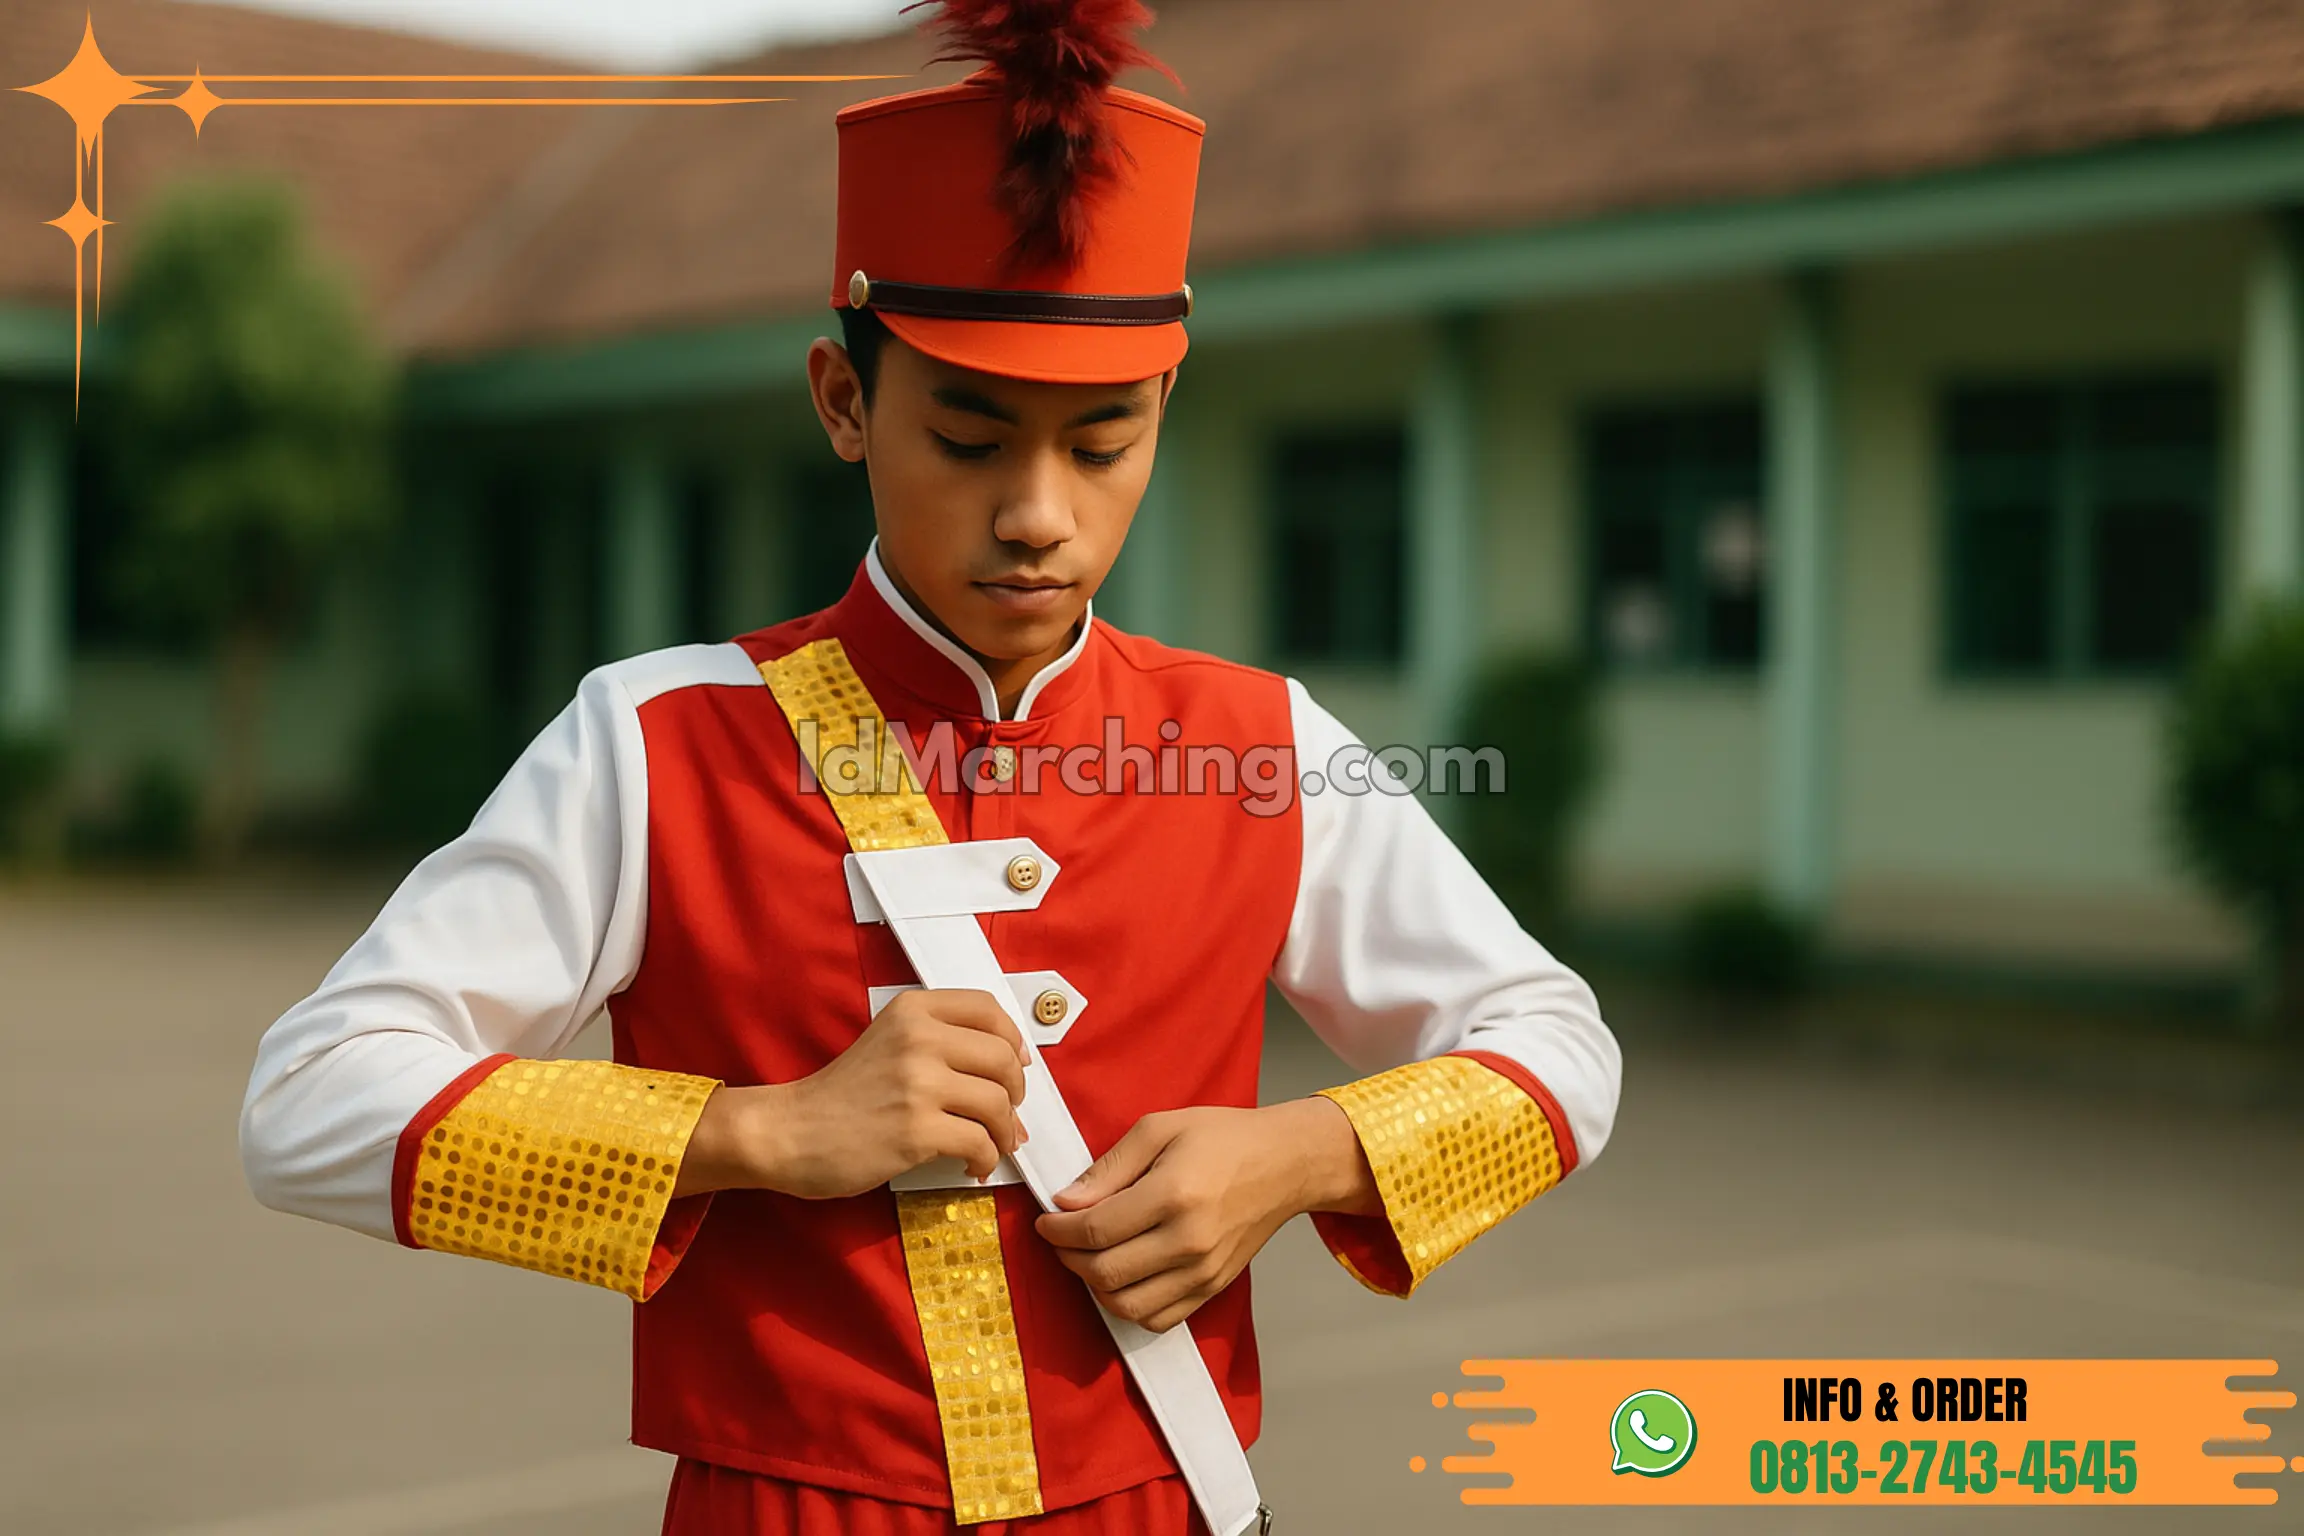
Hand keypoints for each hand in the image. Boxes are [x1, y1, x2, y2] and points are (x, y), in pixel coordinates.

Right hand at [675, 988, 1029, 1199]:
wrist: (790, 1131)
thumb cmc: (842, 1093)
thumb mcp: (888, 1042)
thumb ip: (940, 1044)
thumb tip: (1012, 1075)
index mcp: (913, 1011)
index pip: (988, 1010)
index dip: (1013, 1041)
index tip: (1017, 1066)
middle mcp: (919, 1038)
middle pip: (1003, 1059)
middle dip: (1016, 1093)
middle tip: (1005, 1115)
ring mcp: (918, 1084)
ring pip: (998, 1103)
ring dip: (1004, 1132)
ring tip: (990, 1145)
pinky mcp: (916, 1130)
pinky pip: (980, 1143)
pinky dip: (985, 1159)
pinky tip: (971, 1166)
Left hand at [1032, 1097, 1375, 1332]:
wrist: (1285, 1164)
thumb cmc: (1223, 1138)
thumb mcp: (1159, 1128)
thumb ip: (1110, 1167)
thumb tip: (1066, 1202)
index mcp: (1174, 1194)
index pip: (1095, 1230)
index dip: (1057, 1230)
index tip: (1046, 1220)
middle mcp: (1189, 1240)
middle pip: (1105, 1272)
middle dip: (1068, 1258)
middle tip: (1059, 1238)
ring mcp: (1203, 1271)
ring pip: (1127, 1305)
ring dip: (1093, 1286)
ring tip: (1087, 1258)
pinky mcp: (1212, 1287)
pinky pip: (1157, 1319)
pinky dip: (1128, 1307)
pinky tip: (1120, 1277)